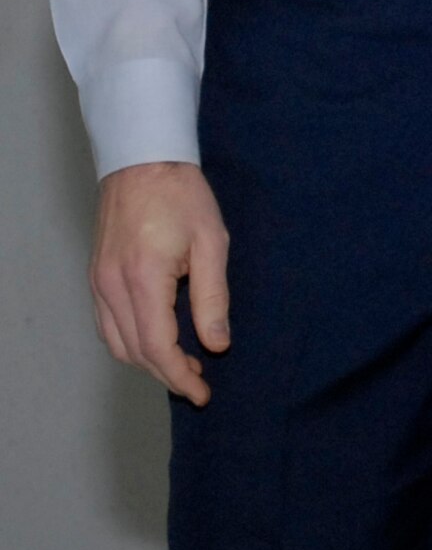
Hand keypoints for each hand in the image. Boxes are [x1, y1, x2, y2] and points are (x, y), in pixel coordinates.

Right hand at [90, 161, 229, 404]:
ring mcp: (99, 281)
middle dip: (167, 374)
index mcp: (143, 278)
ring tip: (183, 362)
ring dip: (147, 360)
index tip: (203, 392)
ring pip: (117, 342)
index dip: (180, 376)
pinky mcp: (96, 274)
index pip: (157, 347)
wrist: (143, 157)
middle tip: (199, 381)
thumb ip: (213, 297)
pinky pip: (108, 323)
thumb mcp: (211, 241)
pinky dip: (130, 340)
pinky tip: (157, 337)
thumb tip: (217, 343)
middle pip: (134, 352)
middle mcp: (112, 285)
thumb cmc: (181, 193)